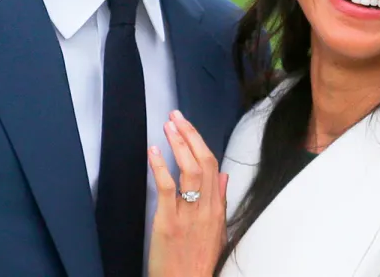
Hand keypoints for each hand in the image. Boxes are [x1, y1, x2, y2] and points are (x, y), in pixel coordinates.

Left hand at [147, 110, 228, 276]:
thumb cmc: (198, 262)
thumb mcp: (217, 231)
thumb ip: (221, 201)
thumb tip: (225, 177)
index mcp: (217, 210)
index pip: (214, 166)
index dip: (201, 142)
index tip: (189, 126)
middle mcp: (206, 209)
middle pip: (204, 163)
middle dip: (190, 136)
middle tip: (177, 117)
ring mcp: (188, 215)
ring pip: (190, 171)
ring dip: (178, 144)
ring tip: (168, 126)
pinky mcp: (169, 222)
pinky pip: (167, 188)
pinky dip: (160, 166)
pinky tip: (153, 151)